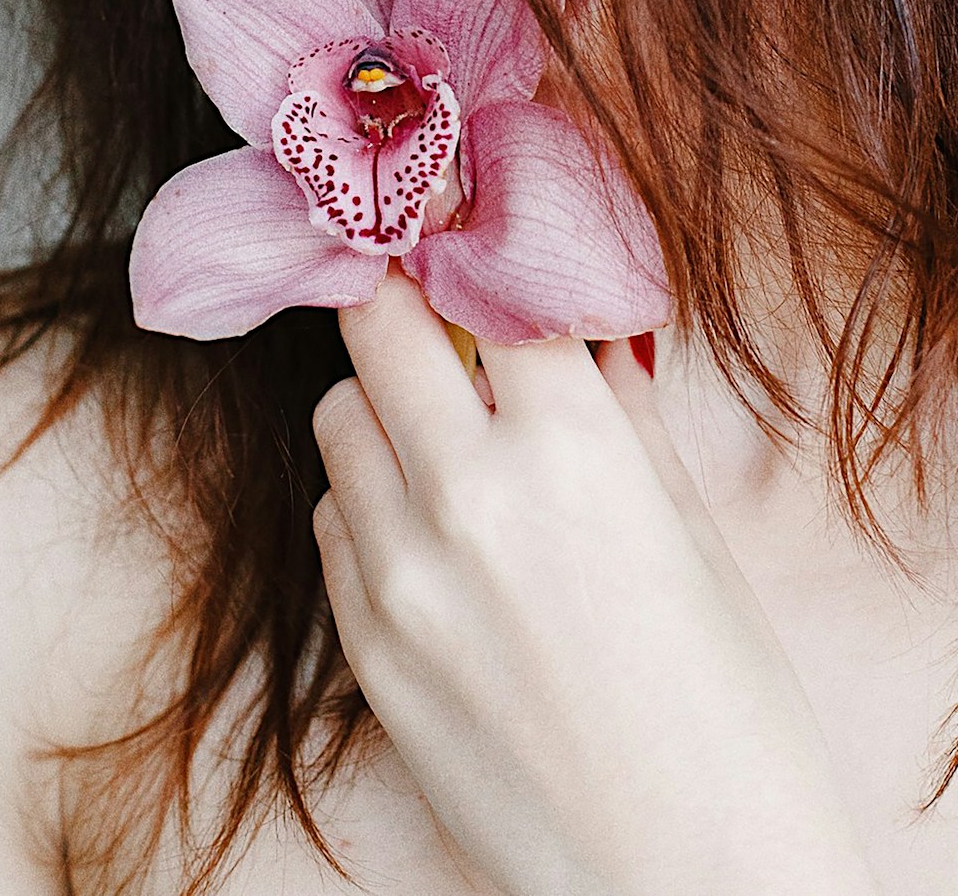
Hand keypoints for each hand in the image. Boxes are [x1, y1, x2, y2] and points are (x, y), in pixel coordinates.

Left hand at [311, 268, 877, 895]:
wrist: (685, 881)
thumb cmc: (726, 708)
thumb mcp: (693, 535)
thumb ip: (627, 416)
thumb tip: (590, 336)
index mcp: (571, 447)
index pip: (482, 287)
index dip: (474, 249)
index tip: (463, 227)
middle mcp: (465, 493)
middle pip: (374, 324)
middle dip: (396, 296)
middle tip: (422, 301)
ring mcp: (399, 574)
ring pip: (337, 418)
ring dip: (381, 406)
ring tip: (441, 442)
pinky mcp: (363, 649)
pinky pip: (332, 523)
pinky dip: (369, 504)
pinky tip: (431, 537)